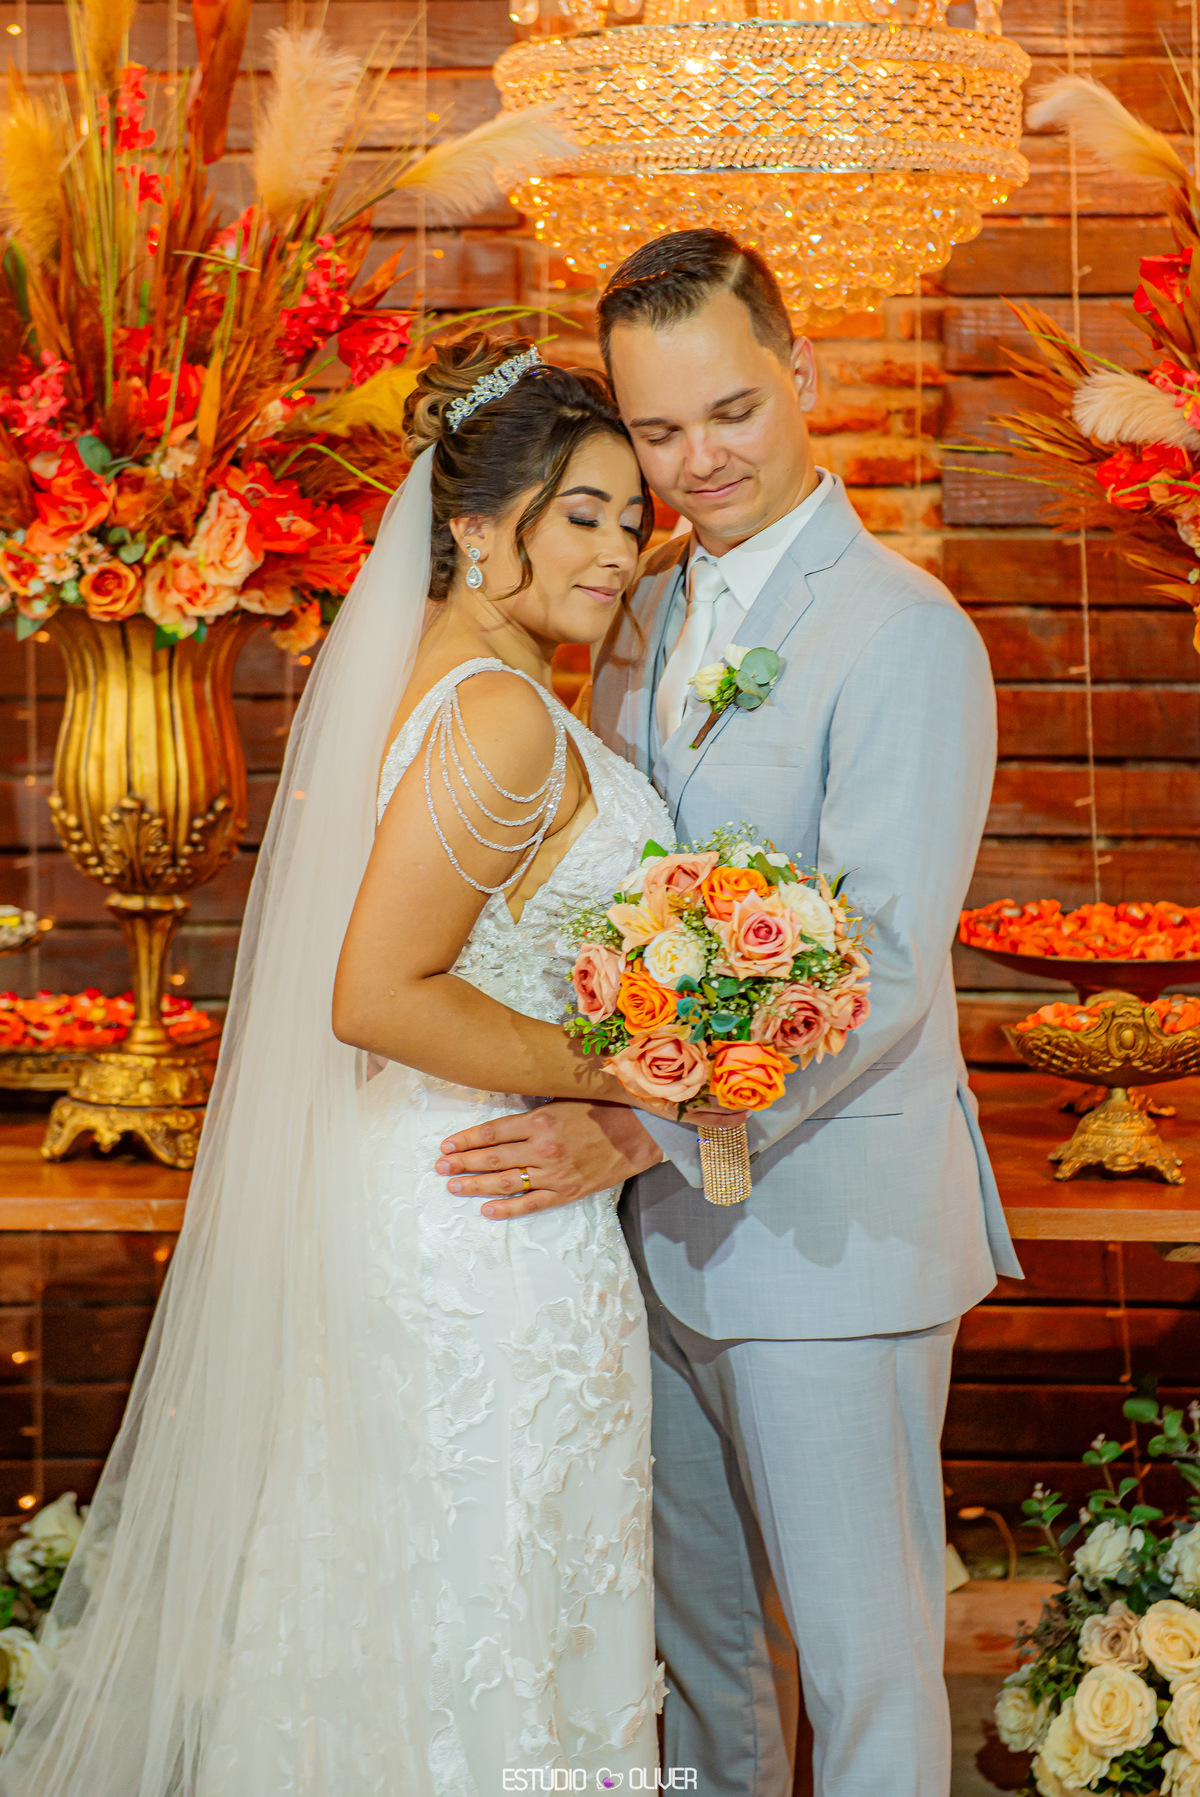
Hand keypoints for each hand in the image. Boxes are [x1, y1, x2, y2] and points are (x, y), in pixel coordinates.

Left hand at [435, 1100, 665, 1219]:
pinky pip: (531, 1203)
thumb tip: (501, 1120)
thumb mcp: (562, 1100)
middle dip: (462, 1163)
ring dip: (476, 1185)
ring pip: (506, 1182)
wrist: (638, 1133)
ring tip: (453, 1185)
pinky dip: (508, 1208)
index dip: (466, 1140)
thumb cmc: (600, 1110)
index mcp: (540, 1121)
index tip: (447, 1145)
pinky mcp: (567, 1191)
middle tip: (440, 1167)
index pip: (492, 1132)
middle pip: (492, 1158)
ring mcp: (554, 1172)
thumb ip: (532, 1111)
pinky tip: (487, 1209)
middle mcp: (543, 1147)